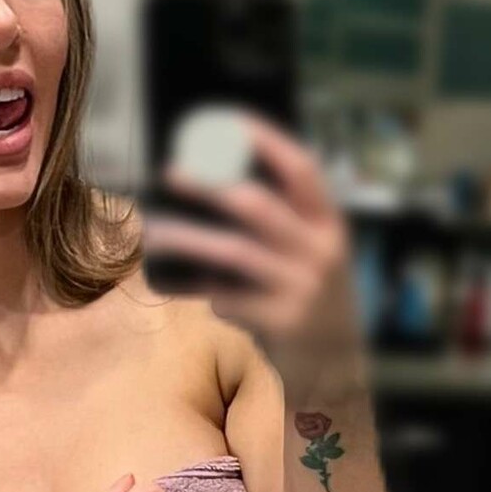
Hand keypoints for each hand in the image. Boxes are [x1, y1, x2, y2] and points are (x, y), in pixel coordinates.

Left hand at [139, 113, 367, 402]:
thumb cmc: (309, 300)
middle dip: (208, 184)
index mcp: (330, 225)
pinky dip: (206, 291)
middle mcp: (321, 251)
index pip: (302, 169)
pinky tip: (194, 289)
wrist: (336, 370)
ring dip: (187, 238)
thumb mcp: (313, 257)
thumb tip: (217, 183)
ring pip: (232, 251)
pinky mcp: (283, 322)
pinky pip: (229, 297)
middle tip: (171, 172)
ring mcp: (303, 287)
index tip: (227, 121)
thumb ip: (283, 226)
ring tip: (153, 230)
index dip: (265, 140)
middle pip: (256, 205)